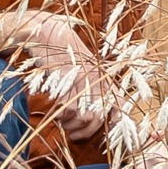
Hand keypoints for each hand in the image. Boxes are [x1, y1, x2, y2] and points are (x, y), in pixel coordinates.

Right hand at [7, 12, 114, 137]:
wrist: (49, 32)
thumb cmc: (65, 52)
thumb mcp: (84, 67)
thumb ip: (92, 86)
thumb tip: (93, 114)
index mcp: (104, 75)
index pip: (118, 103)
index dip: (118, 122)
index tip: (110, 135)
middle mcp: (97, 78)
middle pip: (99, 117)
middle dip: (86, 131)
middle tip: (74, 133)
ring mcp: (82, 79)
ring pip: (84, 116)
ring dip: (71, 125)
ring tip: (63, 123)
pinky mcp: (66, 80)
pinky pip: (67, 108)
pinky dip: (61, 115)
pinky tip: (56, 113)